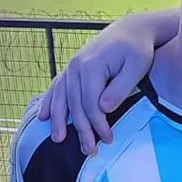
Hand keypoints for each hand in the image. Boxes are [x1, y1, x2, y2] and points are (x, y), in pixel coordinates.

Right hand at [38, 22, 159, 154]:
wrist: (130, 30)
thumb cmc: (137, 49)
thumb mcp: (137, 66)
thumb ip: (120, 87)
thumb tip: (103, 108)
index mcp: (91, 66)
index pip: (90, 103)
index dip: (98, 124)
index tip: (108, 139)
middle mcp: (76, 66)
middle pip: (75, 104)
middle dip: (81, 129)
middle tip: (89, 151)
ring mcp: (71, 67)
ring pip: (62, 98)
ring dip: (59, 120)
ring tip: (59, 140)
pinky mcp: (72, 69)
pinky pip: (57, 87)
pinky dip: (50, 103)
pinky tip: (44, 117)